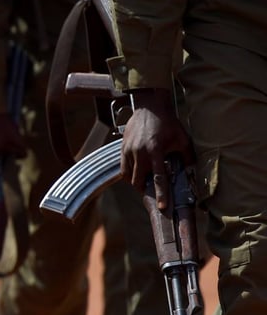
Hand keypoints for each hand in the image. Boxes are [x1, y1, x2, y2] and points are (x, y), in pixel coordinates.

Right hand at [121, 87, 193, 208]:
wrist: (149, 107)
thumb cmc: (167, 123)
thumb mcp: (182, 138)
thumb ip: (187, 156)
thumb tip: (191, 171)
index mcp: (155, 151)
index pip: (158, 178)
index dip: (161, 194)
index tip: (162, 206)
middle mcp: (139, 152)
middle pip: (138, 180)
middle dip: (144, 189)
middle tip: (152, 193)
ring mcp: (128, 150)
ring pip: (128, 175)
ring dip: (136, 181)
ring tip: (144, 182)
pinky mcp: (122, 147)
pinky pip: (123, 167)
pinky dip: (129, 173)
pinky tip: (137, 172)